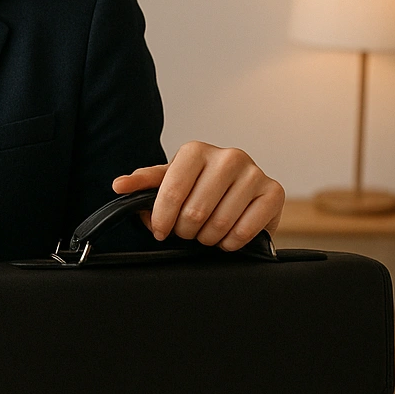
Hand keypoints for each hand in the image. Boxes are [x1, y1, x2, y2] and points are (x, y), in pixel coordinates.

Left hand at [111, 141, 284, 250]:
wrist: (240, 195)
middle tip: (187, 232)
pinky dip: (231, 243)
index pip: (171, 191)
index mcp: (196, 150)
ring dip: (208, 238)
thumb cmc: (198, 188)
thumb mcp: (168, 183)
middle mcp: (229, 156)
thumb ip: (143, 184)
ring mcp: (254, 173)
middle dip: (185, 231)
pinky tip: (227, 236)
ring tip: (206, 233)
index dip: (162, 218)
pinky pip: (245, 231)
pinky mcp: (275, 192)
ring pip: (220, 223)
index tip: (161, 231)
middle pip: (195, 211)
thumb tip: (119, 186)